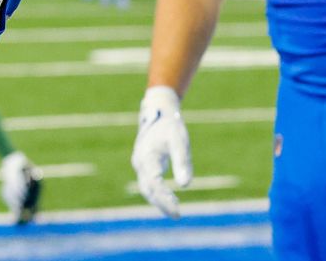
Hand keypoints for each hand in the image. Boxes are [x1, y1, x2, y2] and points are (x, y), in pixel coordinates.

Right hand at [131, 85, 192, 217]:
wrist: (159, 110)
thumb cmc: (170, 125)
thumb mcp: (180, 141)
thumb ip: (182, 162)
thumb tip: (186, 186)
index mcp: (146, 156)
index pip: (153, 183)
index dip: (164, 198)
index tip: (177, 210)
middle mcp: (139, 162)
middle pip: (147, 189)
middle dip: (161, 203)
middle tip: (177, 215)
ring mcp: (140, 163)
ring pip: (147, 188)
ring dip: (159, 200)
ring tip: (176, 211)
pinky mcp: (145, 164)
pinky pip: (149, 183)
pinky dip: (159, 193)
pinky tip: (172, 199)